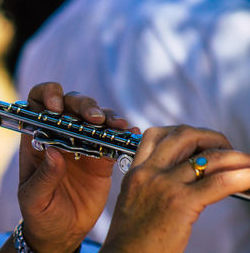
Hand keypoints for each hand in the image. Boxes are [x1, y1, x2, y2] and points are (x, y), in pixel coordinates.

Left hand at [18, 82, 138, 252]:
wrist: (62, 232)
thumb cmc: (40, 214)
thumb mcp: (33, 199)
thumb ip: (43, 177)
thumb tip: (54, 152)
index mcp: (38, 137)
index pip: (38, 101)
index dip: (47, 95)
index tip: (56, 107)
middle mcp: (61, 134)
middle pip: (72, 104)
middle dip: (84, 105)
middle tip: (94, 119)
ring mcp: (83, 143)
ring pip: (96, 117)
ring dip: (107, 116)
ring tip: (118, 126)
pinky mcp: (102, 157)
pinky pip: (113, 140)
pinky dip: (122, 134)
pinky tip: (130, 134)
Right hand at [100, 125, 249, 252]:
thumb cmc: (131, 237)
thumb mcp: (134, 200)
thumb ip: (151, 183)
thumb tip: (181, 177)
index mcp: (135, 171)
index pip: (156, 134)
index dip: (182, 133)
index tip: (198, 142)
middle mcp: (149, 172)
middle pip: (183, 135)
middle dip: (210, 136)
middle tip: (224, 149)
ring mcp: (164, 185)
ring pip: (206, 156)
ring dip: (234, 156)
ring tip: (246, 163)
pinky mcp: (180, 203)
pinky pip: (218, 182)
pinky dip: (240, 176)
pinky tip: (249, 177)